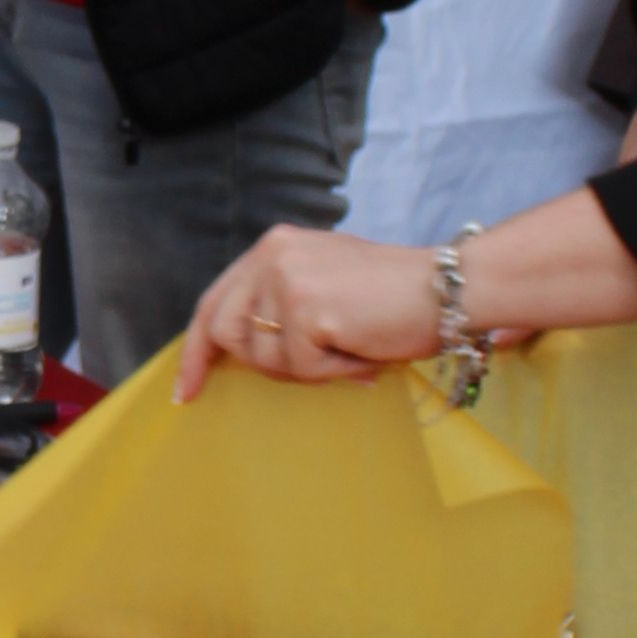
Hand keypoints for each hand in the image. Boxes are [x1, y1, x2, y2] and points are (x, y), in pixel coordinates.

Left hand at [175, 225, 444, 400]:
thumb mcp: (324, 283)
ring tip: (351, 344)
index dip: (196, 352)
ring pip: (266, 359)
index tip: (186, 391)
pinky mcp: (306, 309)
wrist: (450, 288)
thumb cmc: (394, 297)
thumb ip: (279, 304)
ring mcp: (286, 280)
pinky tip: (362, 349)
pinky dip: (334, 371)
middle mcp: (271, 255)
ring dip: (310, 367)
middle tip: (318, 364)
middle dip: (267, 364)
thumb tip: (240, 353)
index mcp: (272, 246)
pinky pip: (302, 369)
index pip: (214, 303)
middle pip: (228, 336)